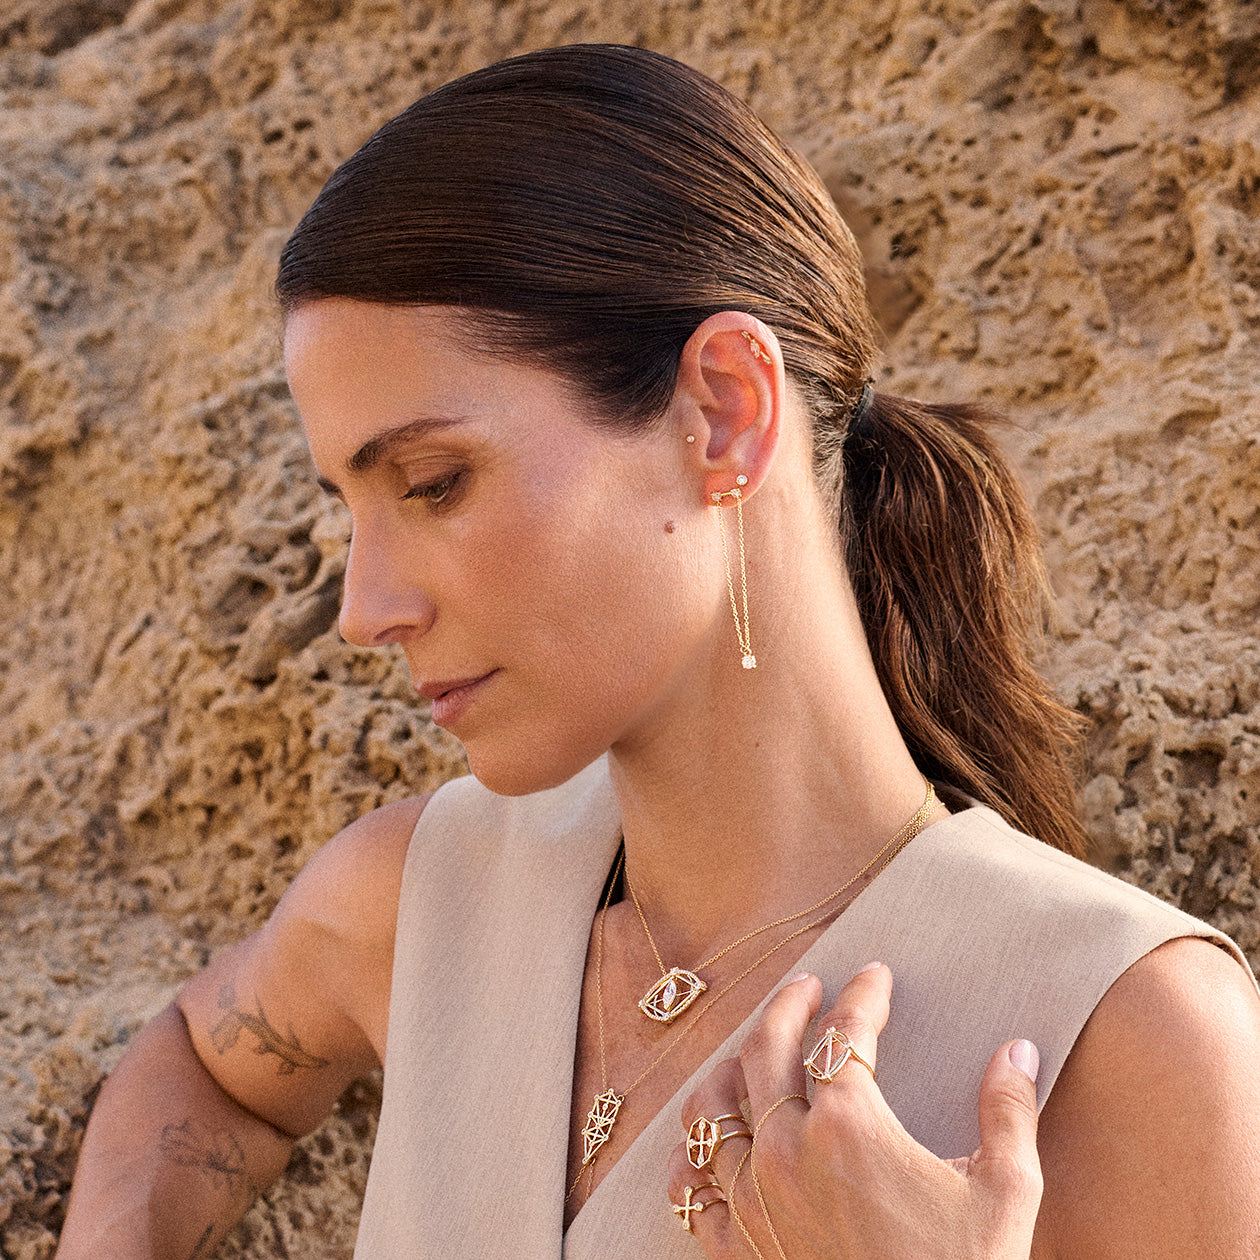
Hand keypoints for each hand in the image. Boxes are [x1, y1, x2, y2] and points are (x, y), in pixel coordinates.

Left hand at [666, 964, 1042, 1258]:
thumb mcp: (1006, 1191)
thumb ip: (1007, 1110)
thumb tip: (1018, 1048)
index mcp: (849, 1126)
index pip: (846, 1031)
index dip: (864, 994)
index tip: (876, 974)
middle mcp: (786, 1151)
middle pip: (763, 1048)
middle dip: (786, 1005)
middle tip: (808, 988)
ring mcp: (754, 1199)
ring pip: (712, 1109)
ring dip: (730, 1069)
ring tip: (750, 1053)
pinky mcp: (740, 1248)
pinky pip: (693, 1187)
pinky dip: (692, 1154)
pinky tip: (705, 1140)